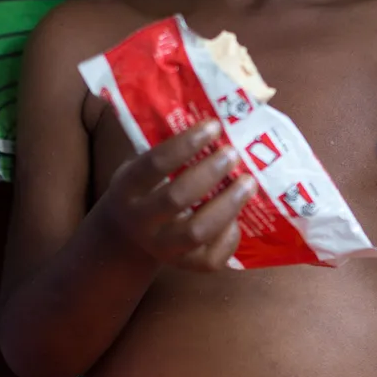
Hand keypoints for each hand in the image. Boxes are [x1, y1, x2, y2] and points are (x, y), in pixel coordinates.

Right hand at [102, 119, 256, 272]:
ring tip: (248, 182)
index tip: (213, 126)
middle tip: (233, 154)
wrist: (128, 237)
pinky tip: (238, 216)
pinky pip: (211, 258)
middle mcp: (142, 220)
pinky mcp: (184, 266)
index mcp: (127, 188)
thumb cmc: (145, 187)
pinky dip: (229, 236)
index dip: (186, 144)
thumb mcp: (140, 164)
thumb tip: (213, 110)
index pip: (154, 164)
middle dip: (209, 173)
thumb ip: (165, 144)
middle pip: (176, 198)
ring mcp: (163, 248)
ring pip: (197, 232)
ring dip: (227, 205)